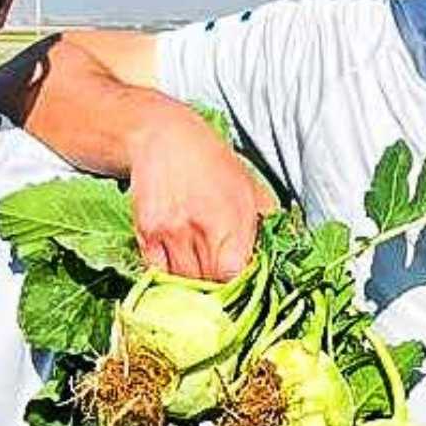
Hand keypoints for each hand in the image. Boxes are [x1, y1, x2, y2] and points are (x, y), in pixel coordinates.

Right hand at [127, 106, 275, 280]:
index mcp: (231, 221)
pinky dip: (167, 275)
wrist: (164, 137)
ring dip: (192, 283)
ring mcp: (170, 233)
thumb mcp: (251, 188)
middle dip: (216, 287)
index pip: (234, 277)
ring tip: (200, 272)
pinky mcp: (146, 232)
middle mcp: (200, 229)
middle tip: (220, 281)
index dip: (237, 287)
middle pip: (208, 284)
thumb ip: (268, 225)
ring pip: (181, 281)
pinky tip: (178, 265)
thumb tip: (280, 253)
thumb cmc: (211, 162)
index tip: (239, 286)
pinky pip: (157, 271)